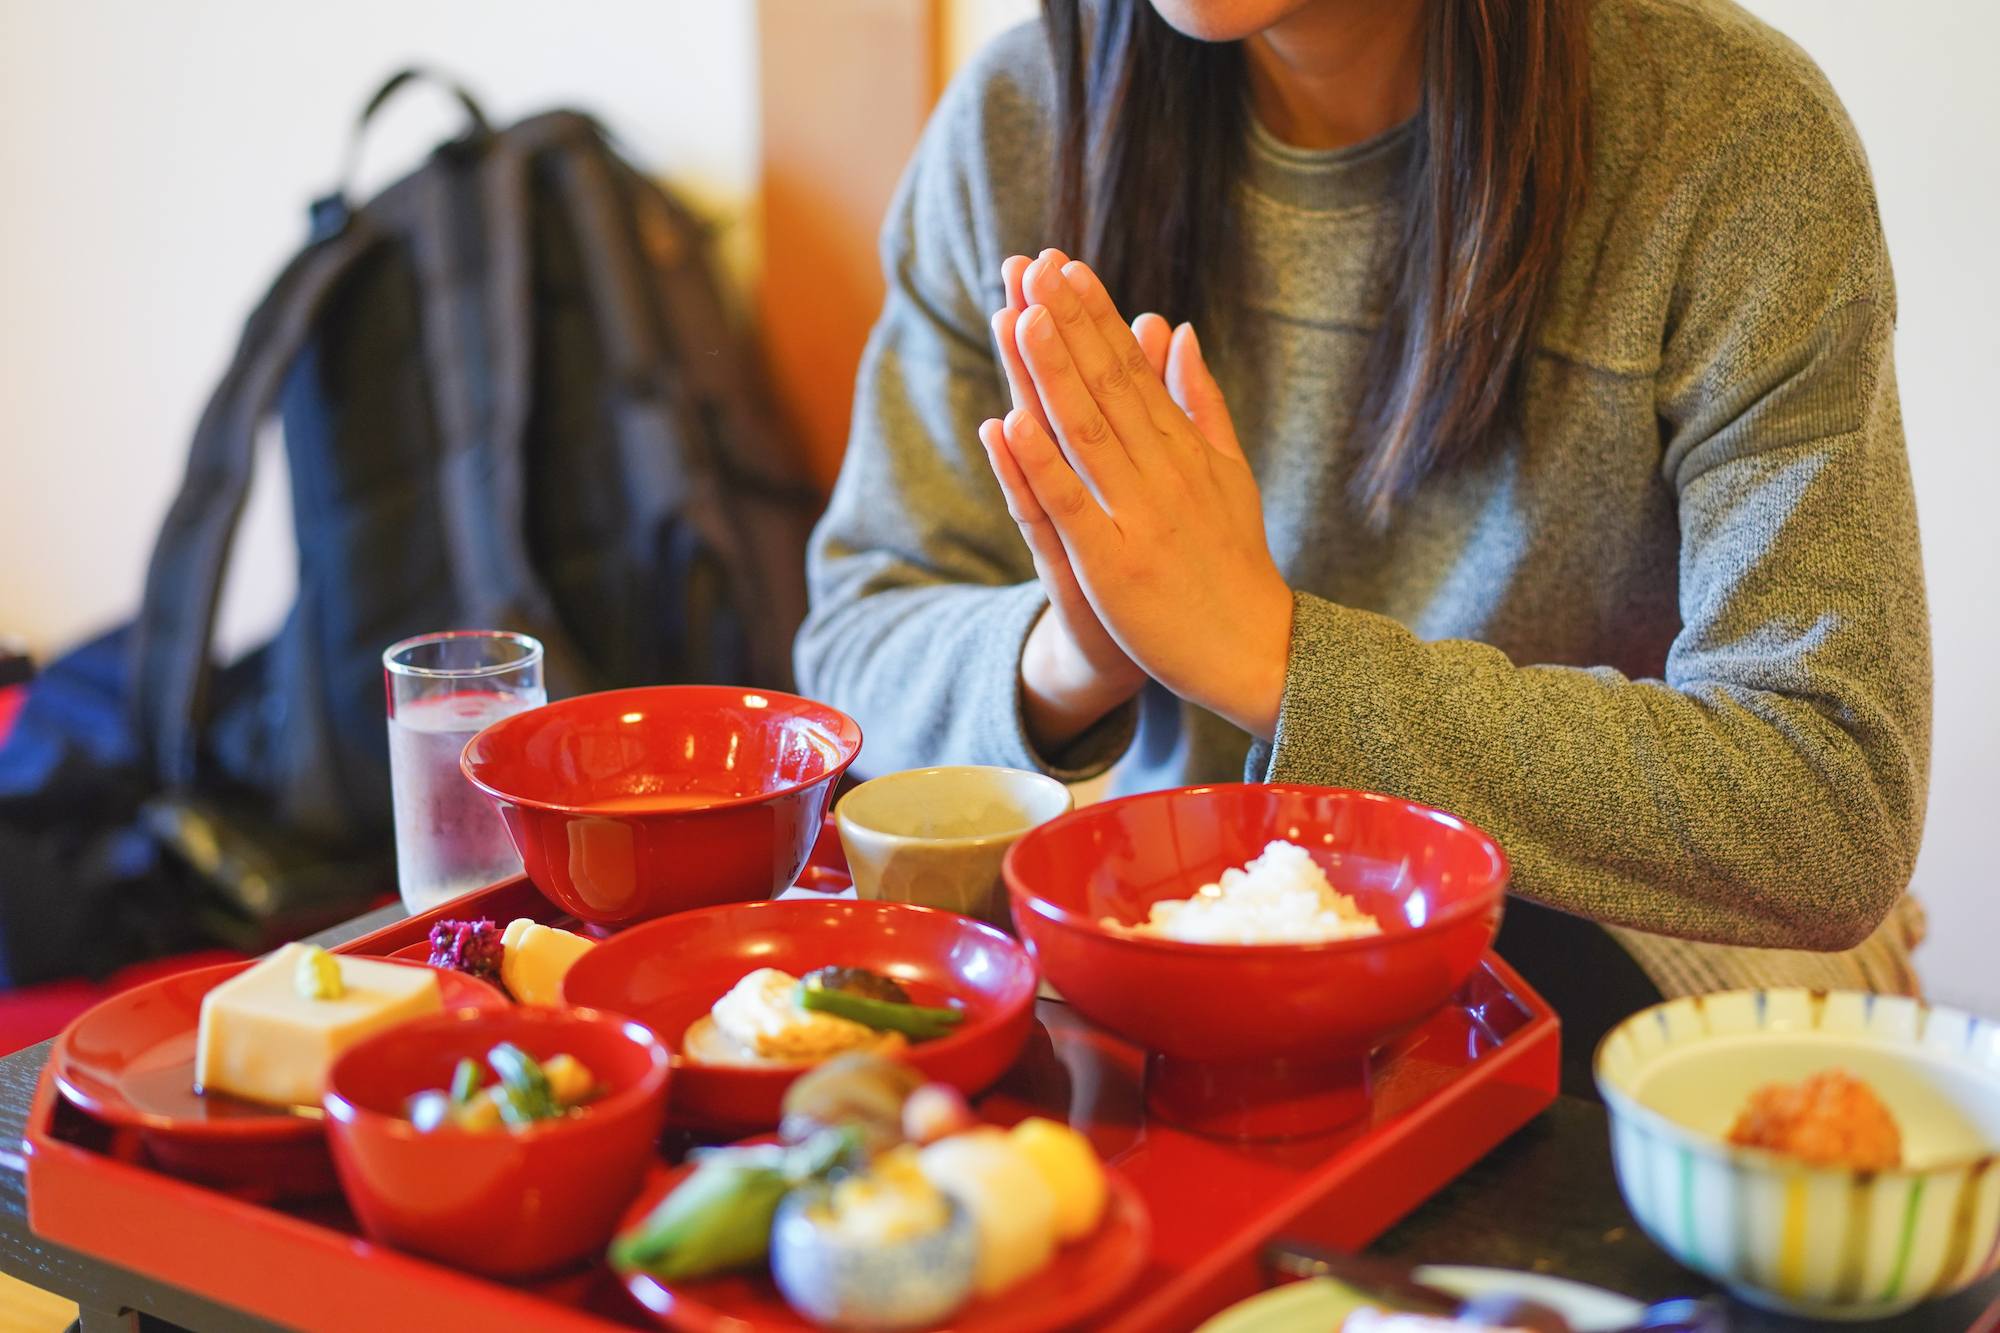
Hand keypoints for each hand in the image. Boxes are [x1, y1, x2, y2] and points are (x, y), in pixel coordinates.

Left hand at [986, 254, 1292, 738]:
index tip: (1064, 267)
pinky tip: (1010, 424)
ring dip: (1052, 374)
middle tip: (1033, 266)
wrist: (1256, 651)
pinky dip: (1040, 466)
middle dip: (1068, 325)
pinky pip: (1071, 507)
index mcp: (1184, 448)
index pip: (1132, 369)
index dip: (1095, 317)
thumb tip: (1178, 332)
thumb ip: (1201, 402)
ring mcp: (1138, 517)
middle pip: (1107, 387)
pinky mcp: (1114, 565)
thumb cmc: (1235, 563)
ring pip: (1086, 433)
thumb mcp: (1228, 472)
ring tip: (1023, 316)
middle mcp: (1163, 472)